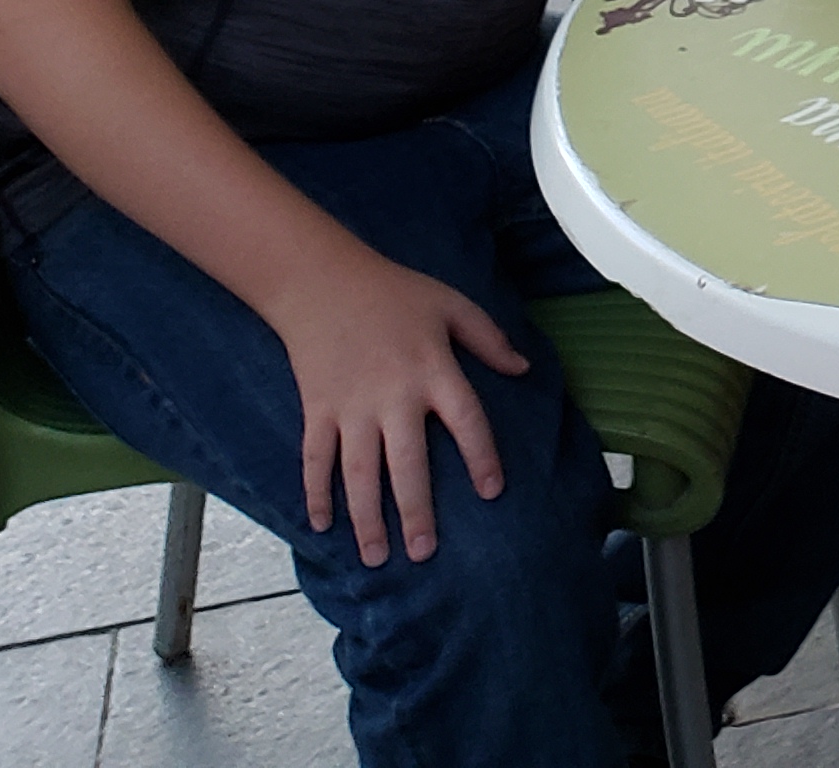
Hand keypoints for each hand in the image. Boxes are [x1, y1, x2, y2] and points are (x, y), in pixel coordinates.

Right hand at [270, 246, 530, 562]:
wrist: (323, 281)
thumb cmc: (394, 293)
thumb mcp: (451, 304)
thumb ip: (489, 338)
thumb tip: (524, 369)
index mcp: (432, 369)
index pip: (465, 420)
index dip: (481, 456)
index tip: (492, 492)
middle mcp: (393, 395)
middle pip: (407, 463)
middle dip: (416, 511)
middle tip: (425, 552)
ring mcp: (350, 407)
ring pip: (359, 473)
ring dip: (367, 518)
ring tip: (377, 558)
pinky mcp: (317, 410)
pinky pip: (315, 459)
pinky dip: (315, 493)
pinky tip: (321, 526)